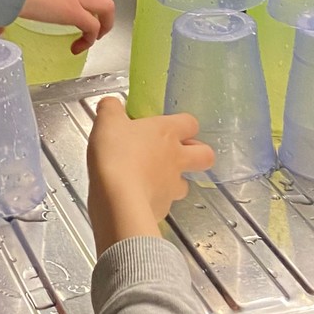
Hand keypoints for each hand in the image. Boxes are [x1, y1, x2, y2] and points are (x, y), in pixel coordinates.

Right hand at [15, 0, 115, 51]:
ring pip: (107, 5)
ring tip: (96, 35)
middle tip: (96, 18)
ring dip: (106, 21)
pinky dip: (90, 39)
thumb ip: (11, 5)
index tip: (76, 3)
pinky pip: (93, 27)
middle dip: (104, 4)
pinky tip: (78, 47)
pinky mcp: (74, 12)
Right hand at [87, 97, 213, 254]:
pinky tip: (137, 200)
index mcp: (167, 132)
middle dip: (198, 155)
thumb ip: (111, 109)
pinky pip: (164, 203)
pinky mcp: (163, 209)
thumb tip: (112, 104)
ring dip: (174, 181)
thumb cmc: (116, 154)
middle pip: (206, 156)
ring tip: (153, 180)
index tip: (170, 128)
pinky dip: (154, 201)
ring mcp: (173, 186)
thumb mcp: (107, 122)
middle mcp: (176, 159)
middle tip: (178, 155)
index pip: (191, 123)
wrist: (117, 200)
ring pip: (185, 184)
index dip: (184, 125)